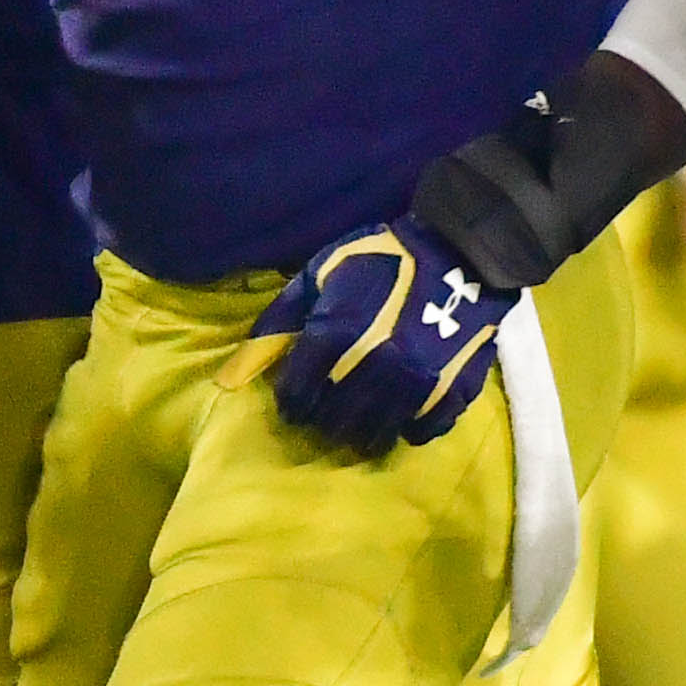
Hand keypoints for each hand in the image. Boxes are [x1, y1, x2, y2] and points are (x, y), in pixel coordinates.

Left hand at [222, 214, 516, 450]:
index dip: (291, 403)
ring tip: (357, 420)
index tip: (295, 401)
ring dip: (360, 432)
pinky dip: (407, 428)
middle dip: (322, 420)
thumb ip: (275, 326)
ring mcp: (413, 384)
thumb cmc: (379, 259)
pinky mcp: (450, 392)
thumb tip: (228, 379)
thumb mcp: (318, 276)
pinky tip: (400, 414)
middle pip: (332, 423)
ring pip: (375, 435)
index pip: (297, 396)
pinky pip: (421, 431)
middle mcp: (371, 368)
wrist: (458, 250)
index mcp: (333, 337)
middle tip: (325, 411)